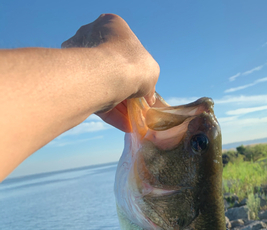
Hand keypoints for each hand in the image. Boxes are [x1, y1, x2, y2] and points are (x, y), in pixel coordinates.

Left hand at [62, 14, 159, 131]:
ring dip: (120, 106)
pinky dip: (111, 114)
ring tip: (133, 121)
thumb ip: (149, 81)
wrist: (104, 75)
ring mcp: (80, 62)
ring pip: (104, 87)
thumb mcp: (151, 69)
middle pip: (112, 69)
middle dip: (125, 90)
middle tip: (137, 106)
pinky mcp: (75, 84)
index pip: (124, 47)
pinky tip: (125, 126)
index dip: (136, 68)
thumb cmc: (131, 63)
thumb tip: (148, 97)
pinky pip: (96, 100)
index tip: (143, 85)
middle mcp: (90, 39)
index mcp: (109, 26)